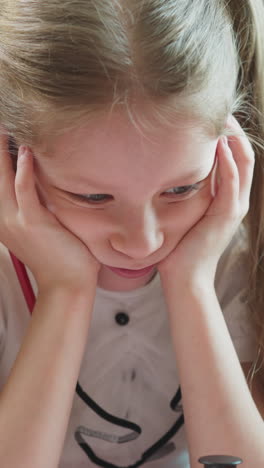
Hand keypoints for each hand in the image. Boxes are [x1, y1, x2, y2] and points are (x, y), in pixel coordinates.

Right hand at [0, 129, 100, 292]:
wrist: (68, 283)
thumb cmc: (60, 255)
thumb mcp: (41, 228)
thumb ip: (35, 207)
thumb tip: (41, 183)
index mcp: (4, 221)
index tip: (1, 141)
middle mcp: (3, 220)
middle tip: (1, 126)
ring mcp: (16, 221)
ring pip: (3, 179)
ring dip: (3, 152)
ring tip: (5, 129)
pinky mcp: (33, 222)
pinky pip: (23, 190)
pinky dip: (22, 169)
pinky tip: (25, 151)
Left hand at [157, 116, 254, 284]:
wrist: (184, 277)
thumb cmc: (180, 247)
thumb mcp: (185, 213)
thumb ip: (186, 192)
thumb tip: (168, 171)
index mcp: (227, 199)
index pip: (235, 159)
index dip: (228, 136)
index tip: (212, 117)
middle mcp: (235, 201)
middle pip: (244, 156)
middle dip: (234, 131)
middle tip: (221, 109)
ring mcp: (233, 208)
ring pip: (243, 165)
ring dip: (234, 140)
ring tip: (222, 119)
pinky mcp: (226, 216)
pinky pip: (230, 184)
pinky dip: (226, 163)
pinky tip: (218, 146)